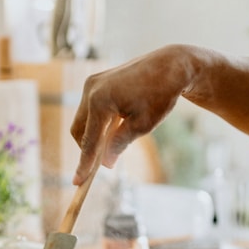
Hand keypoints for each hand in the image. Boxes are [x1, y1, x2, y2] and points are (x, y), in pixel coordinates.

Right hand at [69, 45, 195, 184]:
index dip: (84, 164)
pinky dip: (97, 122)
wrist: (170, 66)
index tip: (78, 183)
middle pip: (78, 130)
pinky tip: (114, 127)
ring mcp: (92, 83)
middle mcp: (91, 90)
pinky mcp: (96, 81)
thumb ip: (119, 144)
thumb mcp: (142, 126)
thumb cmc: (160, 95)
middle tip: (99, 166)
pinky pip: (89, 108)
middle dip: (87, 148)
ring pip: (82, 119)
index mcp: (100, 102)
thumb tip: (105, 164)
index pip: (89, 141)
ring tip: (113, 143)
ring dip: (93, 135)